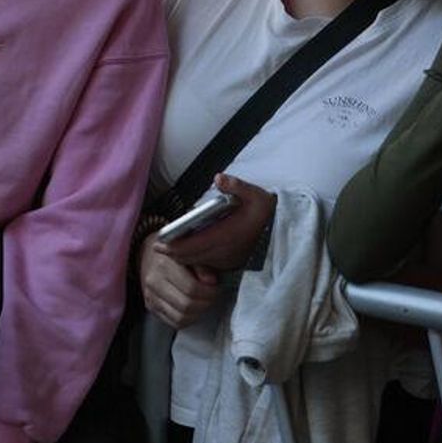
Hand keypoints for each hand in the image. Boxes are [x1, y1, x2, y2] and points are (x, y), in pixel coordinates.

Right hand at [139, 234, 219, 328]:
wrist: (150, 254)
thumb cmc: (177, 253)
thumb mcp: (192, 252)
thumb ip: (203, 265)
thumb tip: (211, 281)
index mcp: (164, 264)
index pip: (192, 288)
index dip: (210, 291)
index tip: (216, 286)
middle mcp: (154, 281)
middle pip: (186, 305)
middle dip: (206, 303)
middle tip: (213, 295)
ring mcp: (150, 296)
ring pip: (181, 317)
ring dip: (198, 313)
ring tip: (204, 301)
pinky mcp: (151, 307)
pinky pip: (174, 322)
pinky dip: (189, 319)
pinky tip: (194, 308)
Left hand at [155, 174, 275, 271]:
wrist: (284, 233)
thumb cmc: (266, 213)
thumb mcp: (256, 195)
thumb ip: (237, 186)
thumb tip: (218, 178)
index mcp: (225, 236)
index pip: (192, 246)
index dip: (173, 246)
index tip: (158, 242)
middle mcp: (223, 251)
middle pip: (189, 257)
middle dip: (173, 252)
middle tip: (157, 245)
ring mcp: (226, 260)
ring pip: (196, 262)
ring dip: (182, 257)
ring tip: (168, 247)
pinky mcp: (229, 263)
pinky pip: (205, 264)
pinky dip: (193, 259)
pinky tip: (186, 251)